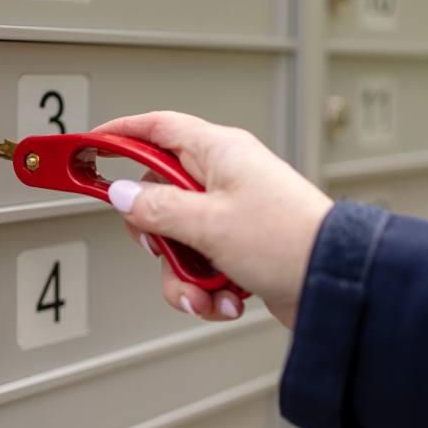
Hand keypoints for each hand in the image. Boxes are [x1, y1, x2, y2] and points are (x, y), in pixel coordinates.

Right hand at [92, 111, 333, 327]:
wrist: (337, 284)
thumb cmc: (288, 240)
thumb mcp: (207, 223)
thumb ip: (157, 208)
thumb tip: (123, 195)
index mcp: (219, 152)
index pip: (157, 128)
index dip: (120, 135)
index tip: (90, 149)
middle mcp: (227, 178)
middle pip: (161, 196)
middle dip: (158, 238)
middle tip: (166, 250)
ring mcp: (235, 214)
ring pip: (180, 241)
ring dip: (185, 276)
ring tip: (208, 291)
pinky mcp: (244, 248)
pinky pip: (204, 265)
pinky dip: (209, 288)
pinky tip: (229, 299)